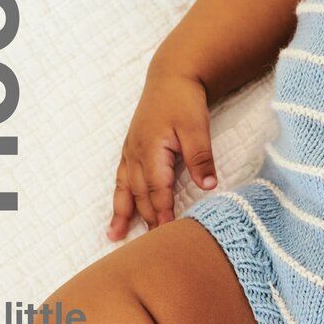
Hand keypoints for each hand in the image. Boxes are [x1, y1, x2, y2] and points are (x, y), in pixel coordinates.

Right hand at [108, 66, 216, 240]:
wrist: (172, 76)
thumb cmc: (184, 100)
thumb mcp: (197, 127)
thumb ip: (201, 157)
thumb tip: (209, 186)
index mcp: (152, 150)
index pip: (158, 190)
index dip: (162, 213)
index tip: (167, 234)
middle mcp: (136, 153)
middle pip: (141, 194)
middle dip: (145, 219)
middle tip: (148, 247)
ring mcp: (131, 151)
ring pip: (125, 188)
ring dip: (122, 212)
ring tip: (113, 236)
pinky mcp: (131, 148)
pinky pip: (121, 178)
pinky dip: (119, 196)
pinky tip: (116, 208)